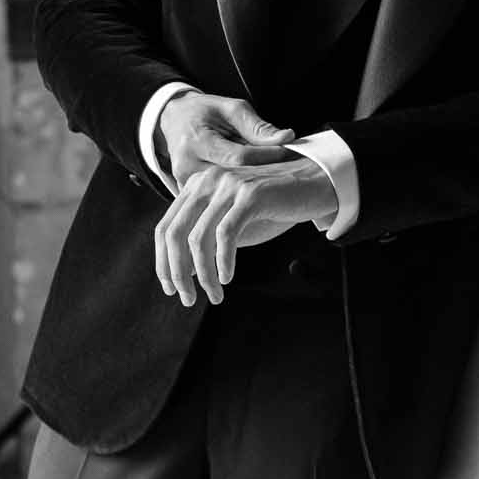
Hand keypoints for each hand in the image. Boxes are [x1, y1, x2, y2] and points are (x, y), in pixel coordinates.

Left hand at [155, 155, 339, 306]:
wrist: (315, 181)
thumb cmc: (274, 204)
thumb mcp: (234, 218)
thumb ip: (208, 235)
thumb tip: (184, 271)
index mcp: (197, 185)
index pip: (166, 227)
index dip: (163, 262)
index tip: (171, 288)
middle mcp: (207, 181)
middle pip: (175, 234)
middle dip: (177, 272)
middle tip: (188, 298)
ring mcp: (228, 185)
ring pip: (198, 238)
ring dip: (203, 274)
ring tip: (214, 295)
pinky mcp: (250, 195)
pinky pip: (226, 234)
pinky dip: (223, 261)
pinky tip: (229, 277)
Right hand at [157, 90, 295, 186]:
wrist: (174, 120)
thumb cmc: (204, 112)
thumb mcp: (231, 108)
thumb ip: (256, 126)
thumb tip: (286, 138)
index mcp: (197, 141)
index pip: (240, 157)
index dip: (268, 156)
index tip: (289, 152)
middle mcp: (187, 166)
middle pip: (234, 180)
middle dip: (264, 174)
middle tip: (290, 170)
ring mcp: (185, 183)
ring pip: (227, 194)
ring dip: (252, 187)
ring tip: (274, 180)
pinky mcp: (187, 194)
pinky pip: (217, 199)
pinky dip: (238, 194)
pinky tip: (255, 190)